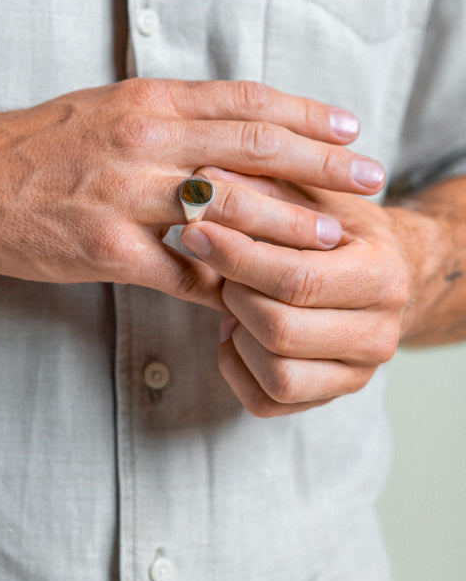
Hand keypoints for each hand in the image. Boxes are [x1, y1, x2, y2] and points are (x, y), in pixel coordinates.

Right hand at [0, 78, 384, 311]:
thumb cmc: (34, 146)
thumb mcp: (104, 111)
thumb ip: (165, 117)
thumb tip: (225, 131)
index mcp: (146, 102)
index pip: (245, 102)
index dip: (305, 114)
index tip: (348, 126)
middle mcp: (144, 141)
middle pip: (255, 148)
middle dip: (322, 163)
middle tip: (370, 176)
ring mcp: (126, 196)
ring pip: (230, 211)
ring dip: (290, 226)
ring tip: (335, 236)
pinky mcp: (108, 249)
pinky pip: (184, 272)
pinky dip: (223, 283)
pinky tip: (253, 293)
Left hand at [181, 181, 412, 412]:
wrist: (376, 274)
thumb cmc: (336, 228)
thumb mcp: (309, 196)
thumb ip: (262, 187)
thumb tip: (202, 180)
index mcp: (383, 275)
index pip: (297, 278)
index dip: (237, 257)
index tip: (196, 231)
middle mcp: (381, 334)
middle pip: (282, 330)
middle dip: (235, 295)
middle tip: (218, 267)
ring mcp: (358, 373)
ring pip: (276, 375)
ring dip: (238, 334)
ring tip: (234, 298)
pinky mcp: (329, 397)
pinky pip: (266, 400)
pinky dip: (237, 367)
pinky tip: (237, 330)